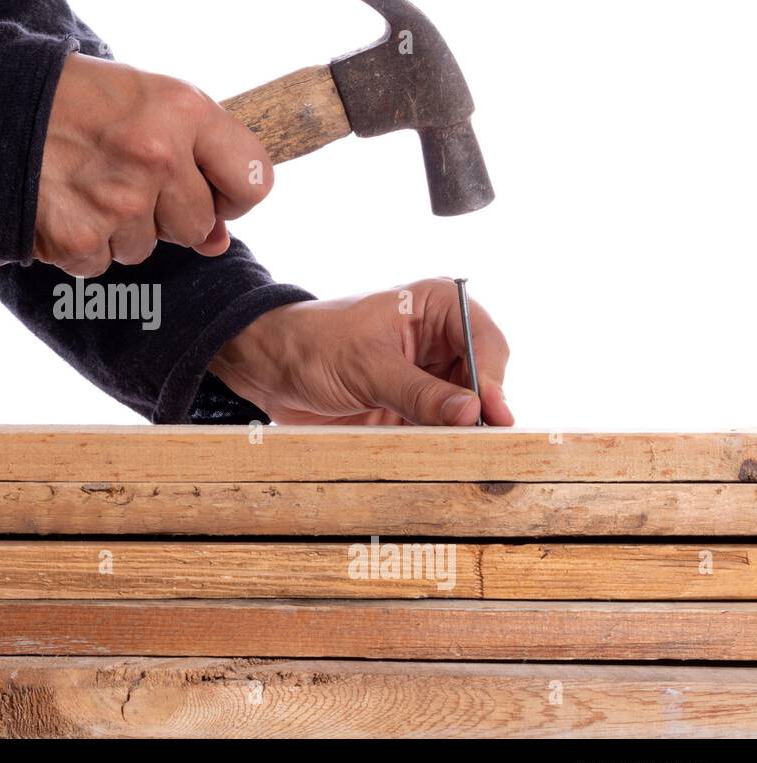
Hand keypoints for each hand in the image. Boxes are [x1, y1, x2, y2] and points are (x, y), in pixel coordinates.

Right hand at [35, 52, 272, 276]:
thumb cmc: (78, 101)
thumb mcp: (149, 104)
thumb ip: (196, 161)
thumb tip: (218, 243)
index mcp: (184, 110)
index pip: (255, 182)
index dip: (233, 195)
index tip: (208, 190)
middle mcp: (157, 155)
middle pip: (198, 227)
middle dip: (168, 215)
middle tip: (125, 177)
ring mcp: (119, 201)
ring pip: (147, 250)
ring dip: (121, 229)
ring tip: (88, 183)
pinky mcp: (80, 238)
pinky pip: (102, 263)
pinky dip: (83, 244)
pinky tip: (65, 204)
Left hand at [210, 278, 513, 425]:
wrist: (269, 367)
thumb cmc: (311, 344)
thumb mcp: (366, 367)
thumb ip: (418, 392)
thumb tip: (469, 412)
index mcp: (436, 305)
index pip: (485, 340)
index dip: (492, 378)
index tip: (491, 412)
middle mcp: (440, 338)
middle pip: (484, 378)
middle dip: (481, 409)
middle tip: (480, 441)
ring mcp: (428, 373)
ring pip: (465, 407)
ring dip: (461, 430)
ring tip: (458, 452)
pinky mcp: (413, 404)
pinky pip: (439, 427)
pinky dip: (440, 443)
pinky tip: (437, 456)